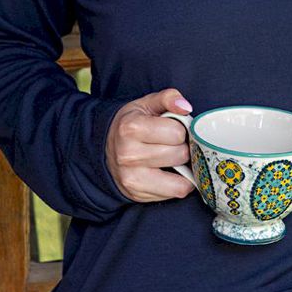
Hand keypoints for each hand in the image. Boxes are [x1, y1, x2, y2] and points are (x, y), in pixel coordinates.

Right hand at [105, 88, 197, 203]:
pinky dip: (180, 183)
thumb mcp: (146, 104)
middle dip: (182, 148)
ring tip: (172, 159)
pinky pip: (176, 191)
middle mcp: (129, 154)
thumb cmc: (132, 125)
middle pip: (180, 154)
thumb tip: (185, 107)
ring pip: (180, 176)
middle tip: (172, 145)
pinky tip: (171, 173)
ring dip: (182, 167)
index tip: (172, 130)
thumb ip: (168, 98)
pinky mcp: (138, 194)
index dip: (180, 129)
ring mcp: (132, 177)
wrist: (106, 149)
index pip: (177, 132)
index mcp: (131, 127)